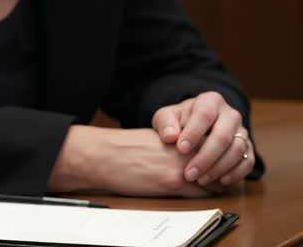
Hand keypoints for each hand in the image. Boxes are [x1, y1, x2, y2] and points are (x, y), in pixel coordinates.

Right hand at [49, 126, 216, 197]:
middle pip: (222, 159)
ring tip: (214, 186)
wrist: (104, 156)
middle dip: (225, 169)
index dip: (223, 153)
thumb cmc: (123, 149)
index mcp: (180, 133)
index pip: (217, 143)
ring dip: (220, 183)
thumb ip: (177, 145)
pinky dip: (209, 194)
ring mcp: (183, 164)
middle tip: (224, 176)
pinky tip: (202, 194)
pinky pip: (206, 192)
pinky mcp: (176, 182)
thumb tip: (193, 156)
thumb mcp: (156, 141)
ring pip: (218, 177)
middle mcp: (186, 146)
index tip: (223, 161)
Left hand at [153, 92, 254, 188]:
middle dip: (206, 157)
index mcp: (210, 101)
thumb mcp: (166, 117)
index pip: (205, 115)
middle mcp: (230, 114)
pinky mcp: (248, 147)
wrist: (195, 127)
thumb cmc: (179, 121)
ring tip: (200, 180)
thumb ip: (165, 123)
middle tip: (189, 174)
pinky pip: (247, 161)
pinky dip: (236, 173)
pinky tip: (220, 182)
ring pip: (237, 150)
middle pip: (223, 135)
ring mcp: (242, 131)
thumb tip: (170, 136)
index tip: (181, 149)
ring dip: (219, 168)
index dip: (194, 133)